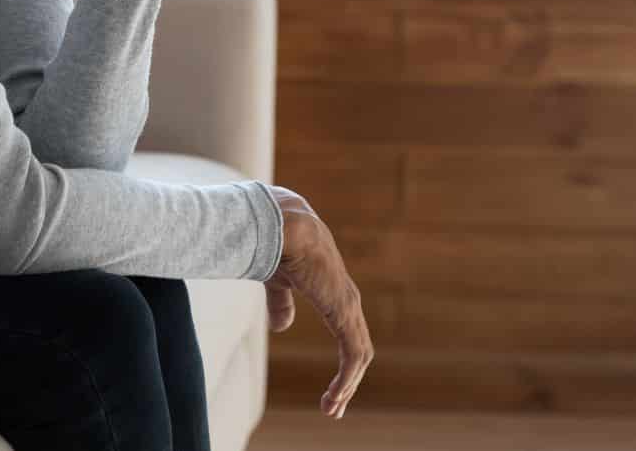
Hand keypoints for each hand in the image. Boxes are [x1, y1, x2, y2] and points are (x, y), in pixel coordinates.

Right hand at [264, 186, 373, 420]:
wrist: (283, 227)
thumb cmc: (277, 245)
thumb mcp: (277, 281)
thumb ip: (282, 303)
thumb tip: (282, 327)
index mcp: (332, 288)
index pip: (347, 329)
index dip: (341, 358)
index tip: (329, 384)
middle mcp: (346, 299)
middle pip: (357, 346)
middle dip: (347, 379)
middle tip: (332, 405)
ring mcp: (348, 306)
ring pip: (358, 355)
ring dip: (347, 385)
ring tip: (331, 408)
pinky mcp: (345, 314)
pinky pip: (354, 355)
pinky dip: (346, 380)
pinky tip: (333, 397)